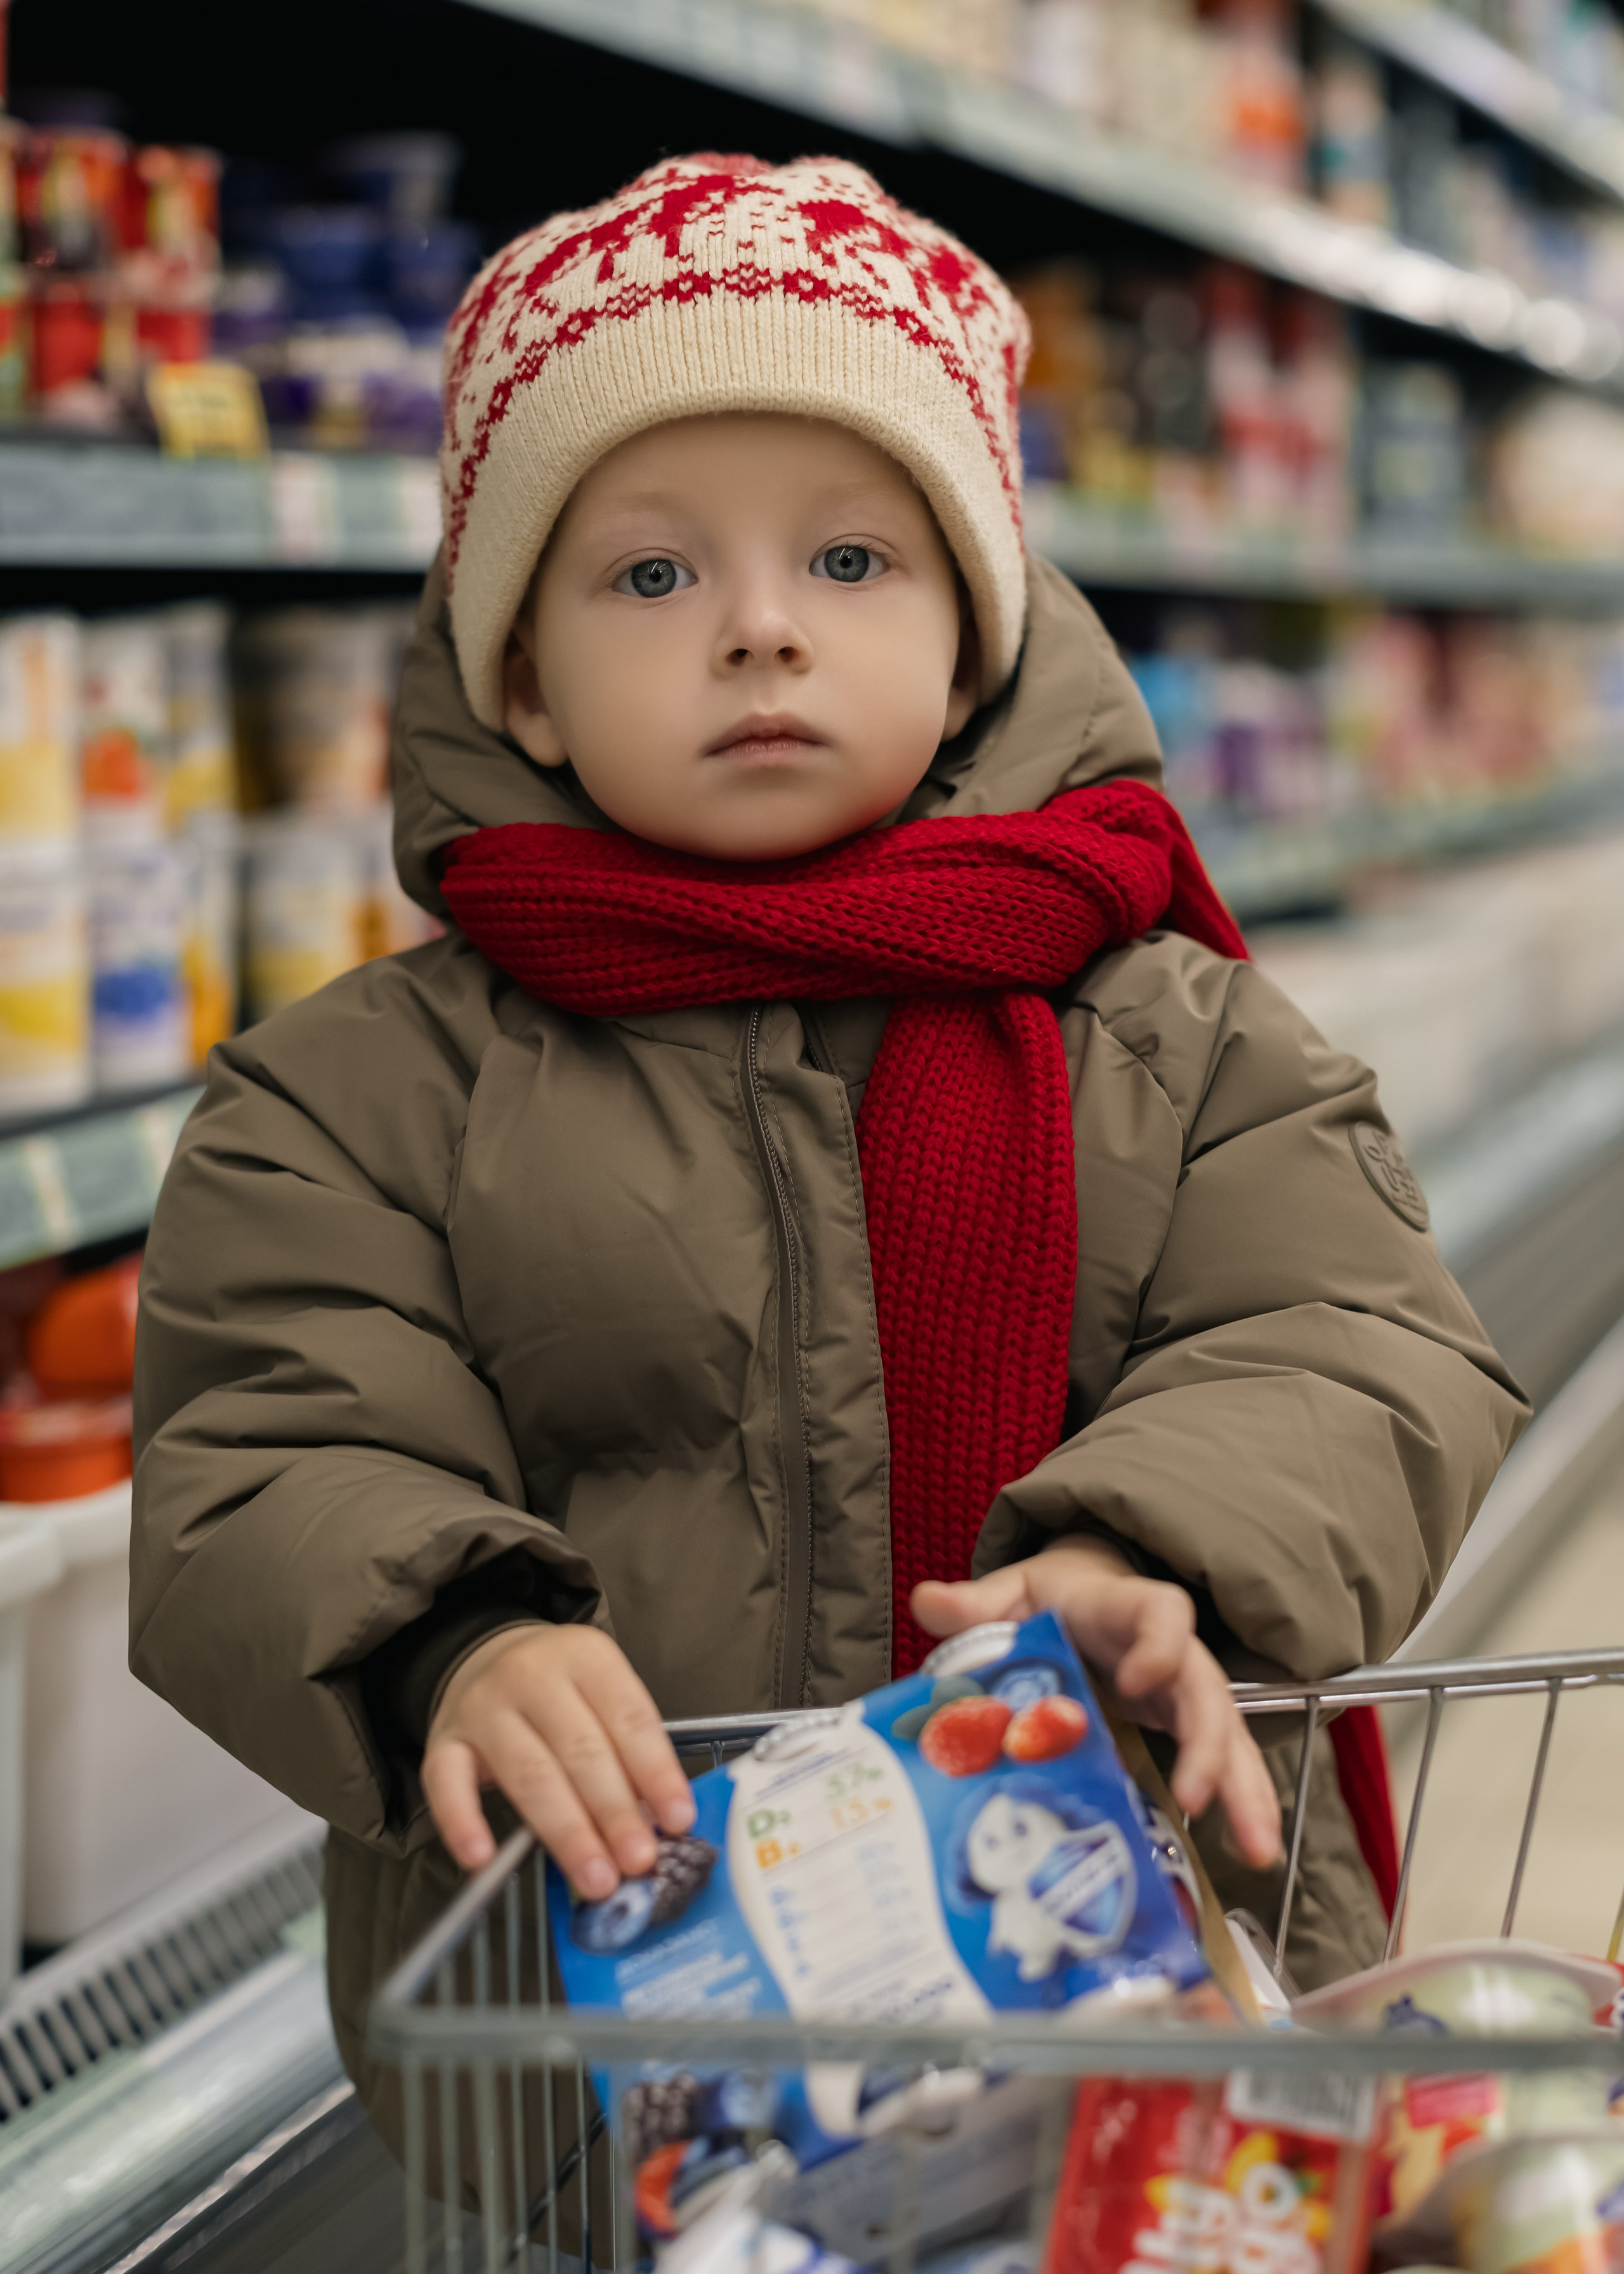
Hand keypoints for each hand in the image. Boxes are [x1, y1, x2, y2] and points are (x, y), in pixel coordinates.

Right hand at [422, 1624, 694, 1891]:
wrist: (484, 1658)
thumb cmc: (560, 1692)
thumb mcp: (601, 1697)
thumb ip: (628, 1751)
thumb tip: (659, 1824)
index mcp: (586, 1657)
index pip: (629, 1717)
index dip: (656, 1773)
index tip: (679, 1822)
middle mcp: (532, 1675)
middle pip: (580, 1750)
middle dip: (614, 1811)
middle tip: (639, 1861)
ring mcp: (482, 1707)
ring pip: (528, 1774)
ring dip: (566, 1832)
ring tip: (595, 1878)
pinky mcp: (443, 1741)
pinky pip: (447, 1784)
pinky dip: (463, 1823)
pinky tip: (482, 1859)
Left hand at [912, 1542, 1281, 1869]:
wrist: (1079, 1602)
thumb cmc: (1048, 1599)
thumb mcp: (1010, 1593)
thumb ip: (976, 1603)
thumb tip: (927, 1601)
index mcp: (1127, 1608)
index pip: (1161, 1612)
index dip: (1158, 1643)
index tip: (1139, 1678)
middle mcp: (1170, 1651)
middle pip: (1206, 1689)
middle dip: (1207, 1744)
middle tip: (1197, 1797)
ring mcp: (1184, 1693)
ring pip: (1228, 1736)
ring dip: (1245, 1791)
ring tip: (1257, 1850)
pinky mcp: (1185, 1730)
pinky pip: (1222, 1765)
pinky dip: (1238, 1805)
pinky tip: (1247, 1853)